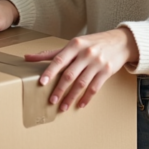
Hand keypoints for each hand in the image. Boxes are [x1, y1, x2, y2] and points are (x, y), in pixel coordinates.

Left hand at [24, 27, 138, 111]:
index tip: (42, 83)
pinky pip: (95, 87)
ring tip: (63, 107)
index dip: (50, 71)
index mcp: (75, 45)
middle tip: (51, 101)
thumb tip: (27, 57)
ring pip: (81, 83)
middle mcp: (86, 53)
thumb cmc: (92, 43)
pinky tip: (80, 104)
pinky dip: (87, 97)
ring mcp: (97, 63)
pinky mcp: (107, 71)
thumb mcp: (74, 44)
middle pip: (70, 74)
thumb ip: (51, 53)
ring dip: (71, 97)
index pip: (59, 59)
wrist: (120, 41)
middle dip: (59, 89)